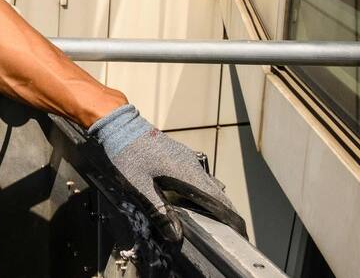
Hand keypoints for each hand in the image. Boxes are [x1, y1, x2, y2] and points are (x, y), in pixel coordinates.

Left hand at [89, 104, 246, 242]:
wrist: (120, 125)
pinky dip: (202, 190)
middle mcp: (191, 164)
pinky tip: (194, 200)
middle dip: (225, 211)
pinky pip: (198, 175)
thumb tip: (175, 234)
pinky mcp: (179, 155)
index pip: (217, 198)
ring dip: (213, 200)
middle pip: (216, 191)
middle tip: (229, 231)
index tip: (238, 232)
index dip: (229, 216)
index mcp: (186, 172)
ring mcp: (186, 158)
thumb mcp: (139, 185)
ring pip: (207, 182)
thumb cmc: (128, 153)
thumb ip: (158, 210)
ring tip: (214, 220)